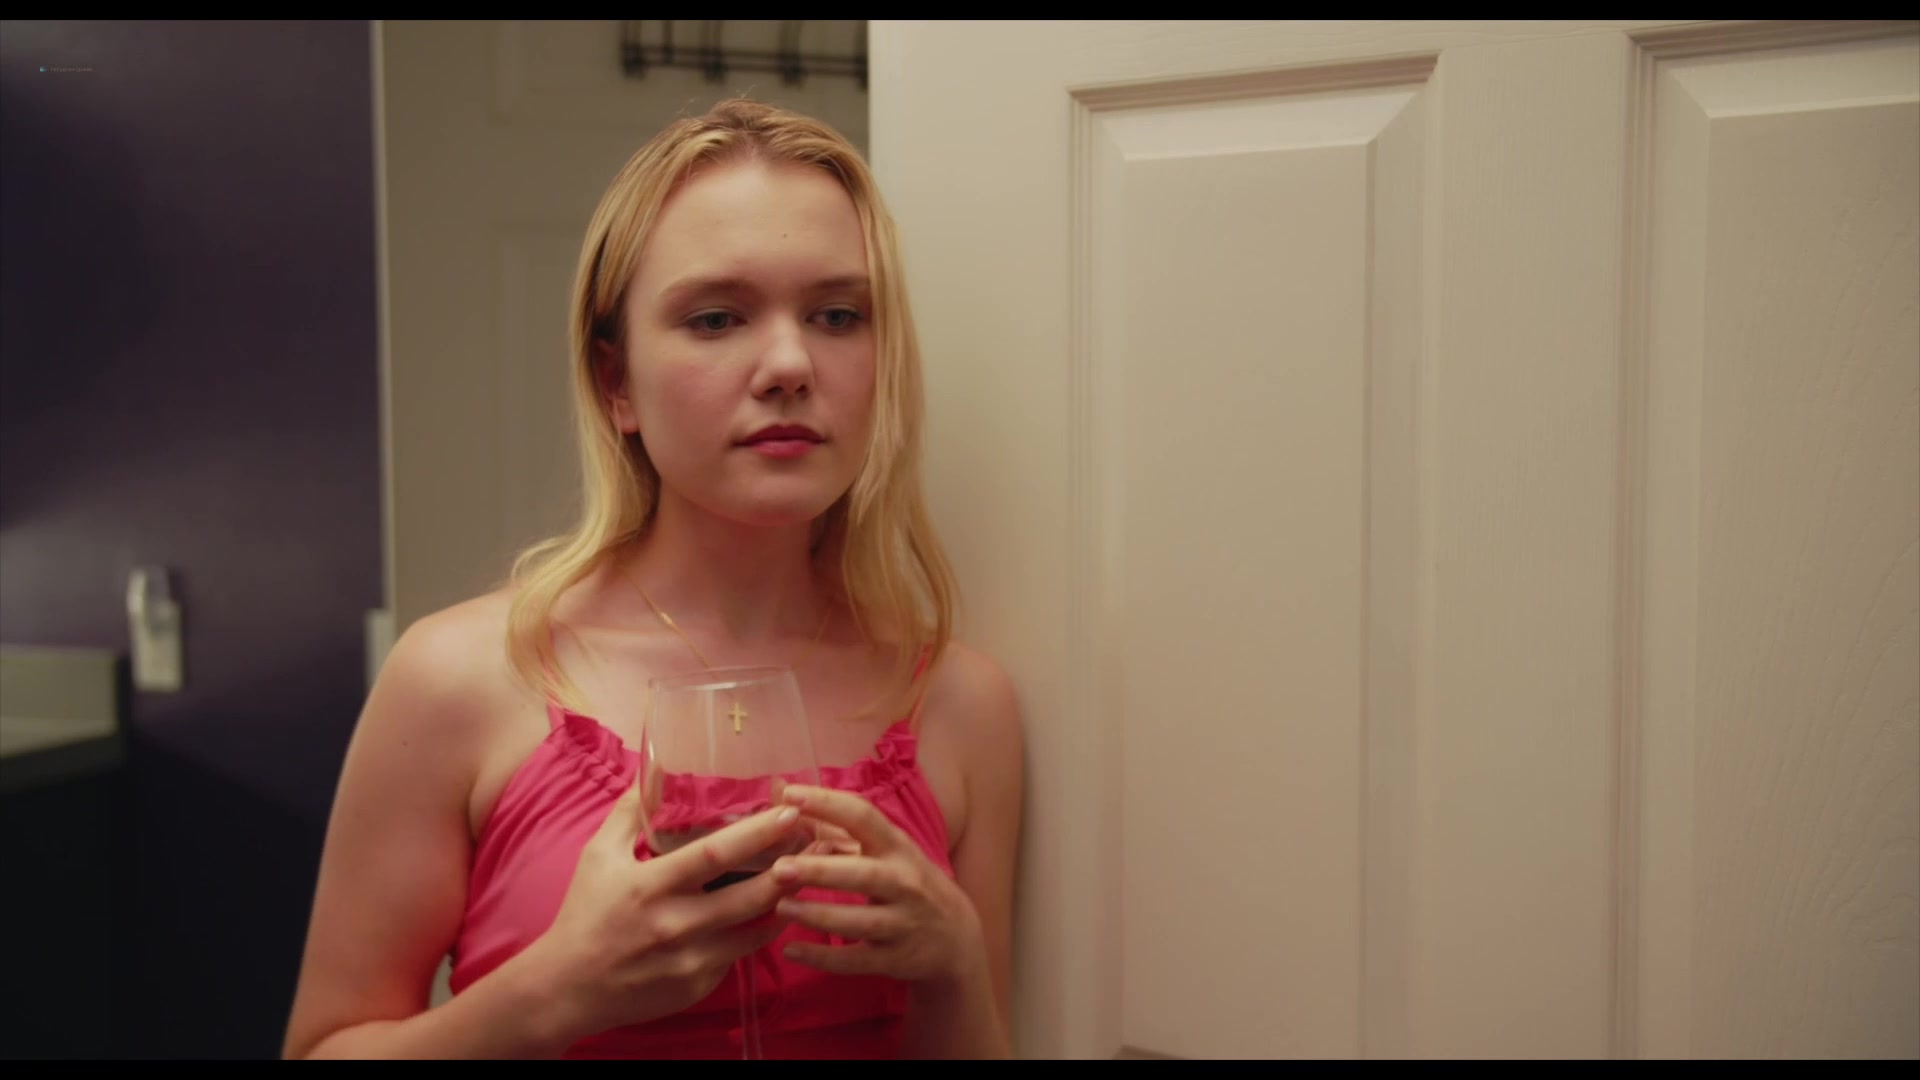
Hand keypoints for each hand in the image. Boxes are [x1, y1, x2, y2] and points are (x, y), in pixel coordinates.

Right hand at [527, 771, 805, 1041]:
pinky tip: (775, 912)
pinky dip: (757, 933)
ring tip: (809, 872)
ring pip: (756, 929)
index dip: (757, 834)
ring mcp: (691, 960)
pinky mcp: (698, 986)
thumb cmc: (584, 913)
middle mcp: (676, 924)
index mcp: (652, 886)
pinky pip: (739, 955)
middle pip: (750, 895)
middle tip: (820, 842)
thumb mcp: (599, 855)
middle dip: (790, 868)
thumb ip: (630, 811)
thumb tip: (654, 768)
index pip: (715, 855)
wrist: (567, 988)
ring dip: (785, 901)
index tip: (790, 813)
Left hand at [769, 785, 987, 986]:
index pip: (864, 817)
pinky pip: (855, 961)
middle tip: (780, 868)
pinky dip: (822, 959)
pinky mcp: (895, 960)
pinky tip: (790, 950)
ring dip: (817, 915)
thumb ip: (842, 828)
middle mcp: (904, 883)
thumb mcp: (889, 851)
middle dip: (821, 871)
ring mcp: (902, 924)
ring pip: (858, 921)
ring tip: (780, 906)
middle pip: (862, 874)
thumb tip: (786, 795)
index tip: (790, 795)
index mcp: (898, 848)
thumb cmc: (909, 883)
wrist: (956, 938)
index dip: (828, 804)